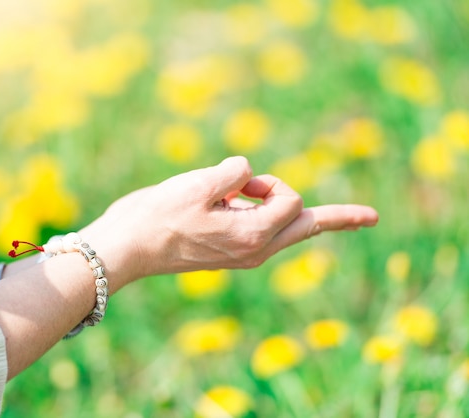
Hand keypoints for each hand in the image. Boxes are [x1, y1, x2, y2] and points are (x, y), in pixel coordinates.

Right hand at [80, 156, 377, 288]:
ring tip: (254, 191)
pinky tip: (252, 205)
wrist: (126, 248)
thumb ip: (236, 172)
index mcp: (252, 236)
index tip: (241, 184)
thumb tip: (246, 174)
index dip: (272, 183)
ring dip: (281, 205)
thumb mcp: (200, 184)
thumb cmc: (158, 216)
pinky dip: (263, 214)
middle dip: (336, 218)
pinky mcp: (228, 255)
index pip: (292, 201)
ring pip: (286, 232)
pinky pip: (265, 236)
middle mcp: (254, 251)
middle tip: (371, 218)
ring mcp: (242, 256)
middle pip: (305, 227)